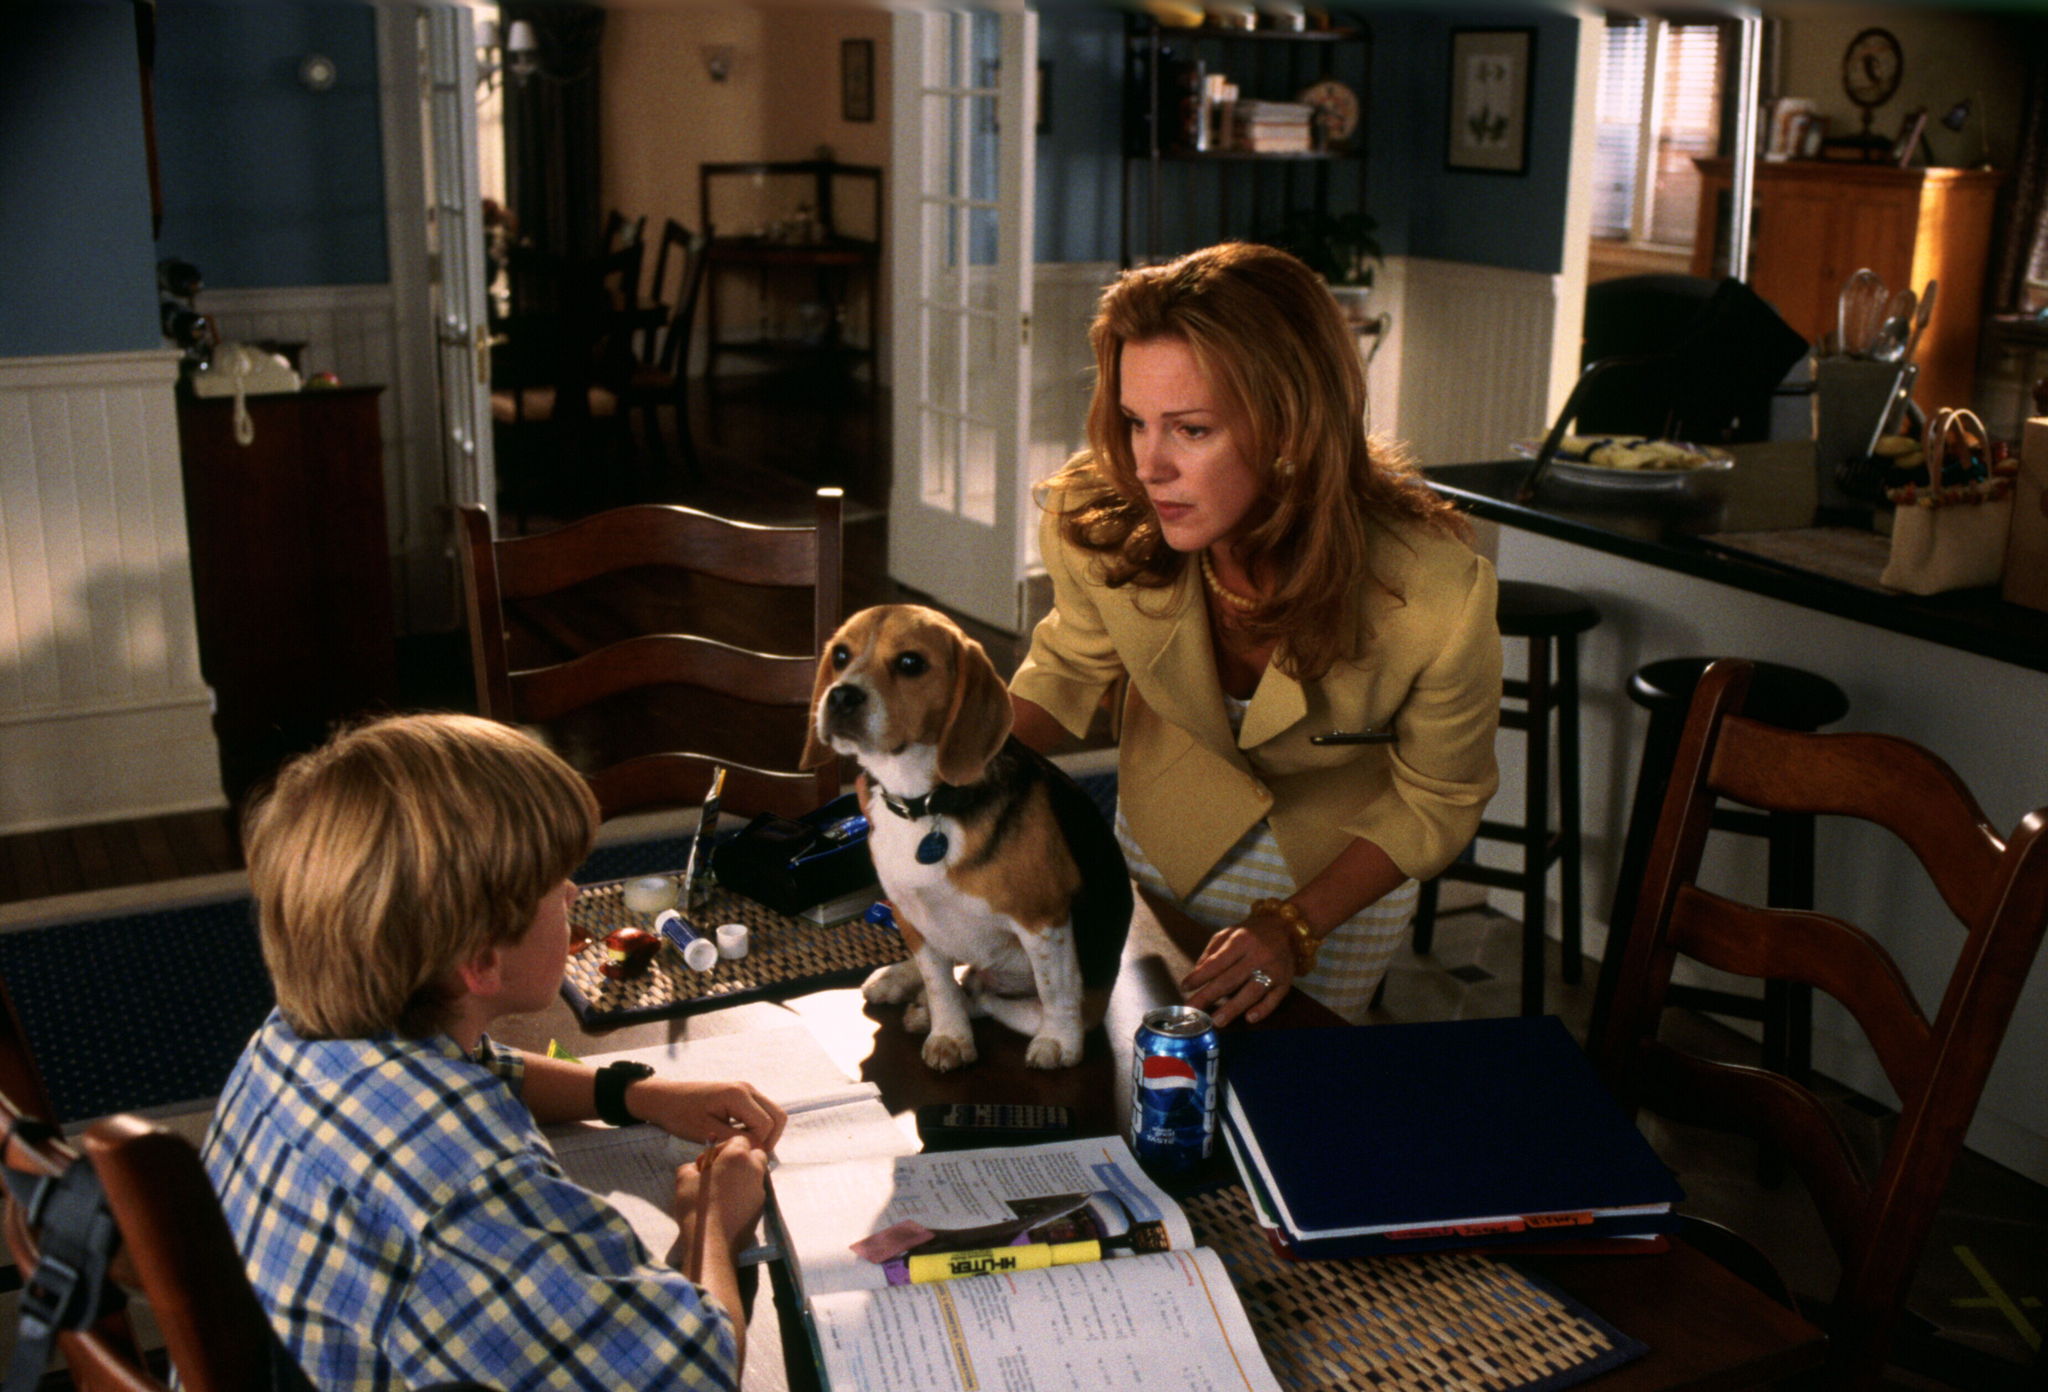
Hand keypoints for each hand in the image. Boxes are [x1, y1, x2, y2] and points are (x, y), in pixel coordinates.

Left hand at [629, 1078, 786, 1152]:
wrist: (665, 1099)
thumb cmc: (681, 1116)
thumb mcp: (707, 1132)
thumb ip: (735, 1140)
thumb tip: (758, 1150)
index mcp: (738, 1095)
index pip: (766, 1125)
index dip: (759, 1145)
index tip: (741, 1157)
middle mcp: (747, 1089)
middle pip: (778, 1116)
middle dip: (770, 1139)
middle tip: (750, 1155)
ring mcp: (746, 1090)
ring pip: (772, 1114)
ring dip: (765, 1133)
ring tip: (745, 1149)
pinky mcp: (741, 1095)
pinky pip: (761, 1112)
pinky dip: (758, 1127)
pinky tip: (740, 1139)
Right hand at [667, 1136, 768, 1273]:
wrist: (711, 1244)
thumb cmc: (696, 1207)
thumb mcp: (684, 1179)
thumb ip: (691, 1166)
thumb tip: (697, 1168)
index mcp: (738, 1157)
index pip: (739, 1139)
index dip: (722, 1148)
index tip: (709, 1163)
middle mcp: (754, 1170)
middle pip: (754, 1154)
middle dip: (740, 1159)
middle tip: (719, 1173)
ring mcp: (760, 1190)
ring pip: (755, 1174)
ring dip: (742, 1177)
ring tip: (721, 1191)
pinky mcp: (761, 1209)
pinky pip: (754, 1193)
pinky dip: (744, 1194)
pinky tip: (727, 1206)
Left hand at [1180, 911, 1295, 1026]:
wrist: (1286, 928)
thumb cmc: (1250, 934)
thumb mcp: (1228, 934)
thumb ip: (1211, 953)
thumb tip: (1196, 975)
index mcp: (1242, 940)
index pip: (1217, 962)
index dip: (1200, 976)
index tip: (1185, 988)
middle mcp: (1259, 955)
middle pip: (1231, 980)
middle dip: (1209, 996)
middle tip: (1193, 1010)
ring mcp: (1274, 970)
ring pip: (1252, 992)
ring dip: (1233, 1008)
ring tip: (1217, 1021)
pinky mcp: (1286, 982)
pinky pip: (1274, 999)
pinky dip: (1263, 1010)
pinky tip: (1249, 1018)